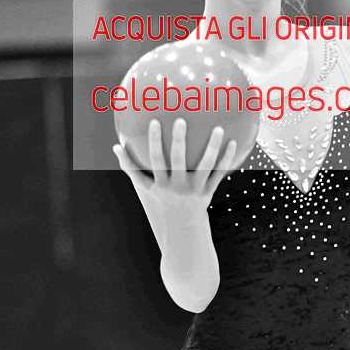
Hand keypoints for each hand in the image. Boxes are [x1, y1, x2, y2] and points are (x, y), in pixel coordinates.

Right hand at [113, 118, 236, 233]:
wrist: (181, 230)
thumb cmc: (160, 202)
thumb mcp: (143, 188)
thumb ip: (130, 167)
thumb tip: (115, 145)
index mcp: (160, 184)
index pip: (155, 160)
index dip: (154, 142)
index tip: (154, 121)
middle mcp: (177, 186)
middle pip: (178, 160)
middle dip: (179, 140)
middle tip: (181, 119)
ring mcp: (194, 190)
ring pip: (205, 166)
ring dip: (212, 147)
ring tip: (219, 128)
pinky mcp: (208, 193)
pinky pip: (218, 173)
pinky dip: (226, 159)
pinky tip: (234, 142)